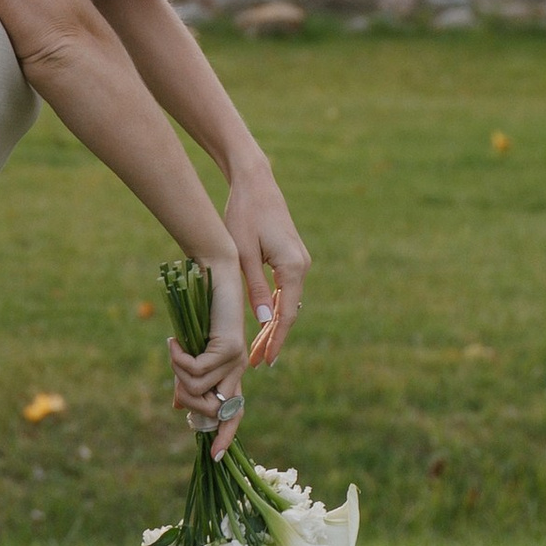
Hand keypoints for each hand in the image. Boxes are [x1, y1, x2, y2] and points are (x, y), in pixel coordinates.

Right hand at [167, 253, 251, 457]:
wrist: (214, 276)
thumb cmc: (199, 312)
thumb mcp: (191, 351)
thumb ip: (188, 377)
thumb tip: (179, 405)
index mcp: (232, 374)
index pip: (234, 414)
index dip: (225, 436)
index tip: (213, 456)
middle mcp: (238, 370)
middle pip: (212, 410)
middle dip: (187, 400)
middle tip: (175, 375)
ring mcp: (235, 360)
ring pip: (198, 390)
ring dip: (178, 373)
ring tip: (175, 350)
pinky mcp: (228, 347)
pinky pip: (196, 370)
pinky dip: (178, 359)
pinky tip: (174, 342)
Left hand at [222, 158, 309, 373]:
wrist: (254, 182)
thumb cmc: (243, 214)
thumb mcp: (243, 254)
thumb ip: (255, 288)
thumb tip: (266, 322)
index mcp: (293, 267)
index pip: (287, 314)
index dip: (276, 340)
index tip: (266, 361)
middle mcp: (302, 265)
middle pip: (289, 311)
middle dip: (274, 338)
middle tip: (258, 362)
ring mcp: (299, 260)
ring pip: (287, 302)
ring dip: (273, 325)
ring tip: (257, 349)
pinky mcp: (291, 256)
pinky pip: (284, 289)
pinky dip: (274, 307)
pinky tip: (263, 322)